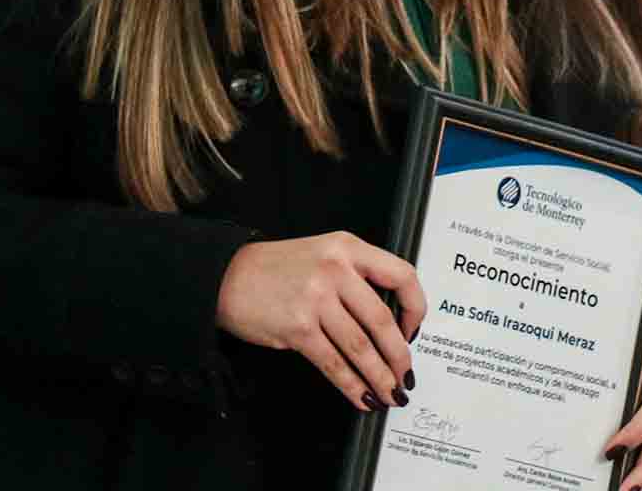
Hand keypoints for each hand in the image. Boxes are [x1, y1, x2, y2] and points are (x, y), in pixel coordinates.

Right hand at [214, 231, 425, 411]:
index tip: (414, 330)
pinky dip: (352, 385)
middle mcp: (335, 270)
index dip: (415, 308)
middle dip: (400, 356)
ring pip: (361, 347)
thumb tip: (391, 320)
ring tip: (389, 392)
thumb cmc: (276, 268)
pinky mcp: (298, 329)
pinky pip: (334, 364)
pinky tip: (361, 395)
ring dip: (380, 377)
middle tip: (406, 374)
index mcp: (348, 247)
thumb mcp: (324, 253)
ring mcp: (316, 299)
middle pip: (382, 321)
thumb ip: (357, 275)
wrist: (226, 277)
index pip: (402, 275)